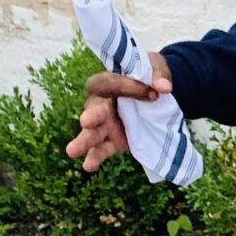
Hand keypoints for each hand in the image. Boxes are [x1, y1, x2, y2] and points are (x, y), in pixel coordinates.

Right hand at [65, 51, 169, 173]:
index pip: (110, 83)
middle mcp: (101, 103)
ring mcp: (105, 124)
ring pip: (92, 133)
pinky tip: (88, 166)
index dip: (127, 87)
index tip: (151, 91)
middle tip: (86, 121)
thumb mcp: (156, 69)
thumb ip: (159, 75)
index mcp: (107, 82)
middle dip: (91, 116)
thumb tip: (164, 87)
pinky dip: (95, 158)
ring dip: (84, 142)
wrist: (155, 93)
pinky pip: (102, 149)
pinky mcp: (113, 140)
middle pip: (94, 110)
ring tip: (71, 151)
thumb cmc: (148, 77)